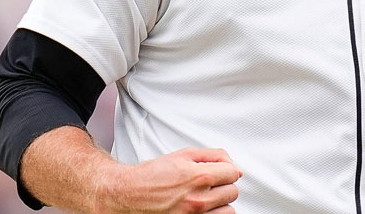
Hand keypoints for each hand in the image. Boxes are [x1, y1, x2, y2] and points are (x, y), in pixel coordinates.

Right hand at [99, 147, 242, 213]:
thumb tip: (234, 165)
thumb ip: (213, 156)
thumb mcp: (183, 155)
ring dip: (220, 203)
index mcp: (199, 176)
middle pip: (232, 192)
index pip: (233, 173)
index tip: (219, 171)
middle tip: (208, 183)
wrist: (130, 194)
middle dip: (223, 185)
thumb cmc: (153, 175)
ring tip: (204, 196)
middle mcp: (199, 199)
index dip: (226, 170)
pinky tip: (201, 208)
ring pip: (228, 210)